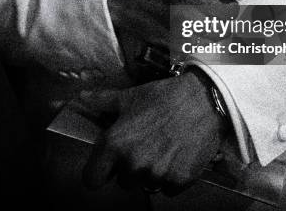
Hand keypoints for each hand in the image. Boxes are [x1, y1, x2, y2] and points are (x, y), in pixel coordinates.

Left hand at [81, 69, 227, 195]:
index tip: (106, 165)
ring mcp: (157, 174)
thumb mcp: (129, 96)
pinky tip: (176, 155)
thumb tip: (81, 97)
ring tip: (160, 148)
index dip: (98, 171)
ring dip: (149, 173)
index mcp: (115, 144)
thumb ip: (102, 101)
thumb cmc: (163, 96)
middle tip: (142, 146)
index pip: (91, 179)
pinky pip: (167, 188)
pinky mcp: (179, 181)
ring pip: (145, 185)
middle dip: (129, 168)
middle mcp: (133, 163)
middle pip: (122, 182)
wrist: (203, 100)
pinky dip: (170, 176)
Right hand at [108, 0, 247, 63]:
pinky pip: (202, 44)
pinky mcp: (173, 39)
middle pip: (231, 13)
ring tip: (198, 16)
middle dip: (225, 10)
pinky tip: (185, 26)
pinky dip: (198, 39)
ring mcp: (178, 18)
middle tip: (211, 5)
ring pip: (219, 32)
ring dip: (214, 27)